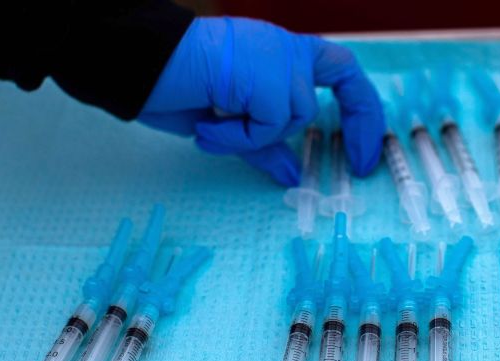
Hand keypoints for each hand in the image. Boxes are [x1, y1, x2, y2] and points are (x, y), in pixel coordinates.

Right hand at [139, 17, 384, 185]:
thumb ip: (266, 146)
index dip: (360, 108)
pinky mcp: (264, 70)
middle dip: (362, 122)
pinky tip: (208, 124)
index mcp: (281, 54)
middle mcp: (284, 47)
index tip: (364, 151)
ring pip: (298, 115)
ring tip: (213, 128)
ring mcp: (276, 54)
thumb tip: (293, 174)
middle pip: (345, 78)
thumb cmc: (175, 87)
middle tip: (364, 166)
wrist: (135, 63)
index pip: (340, 71)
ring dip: (256, 135)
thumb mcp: (231, 127)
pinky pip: (271, 123)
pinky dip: (239, 136)